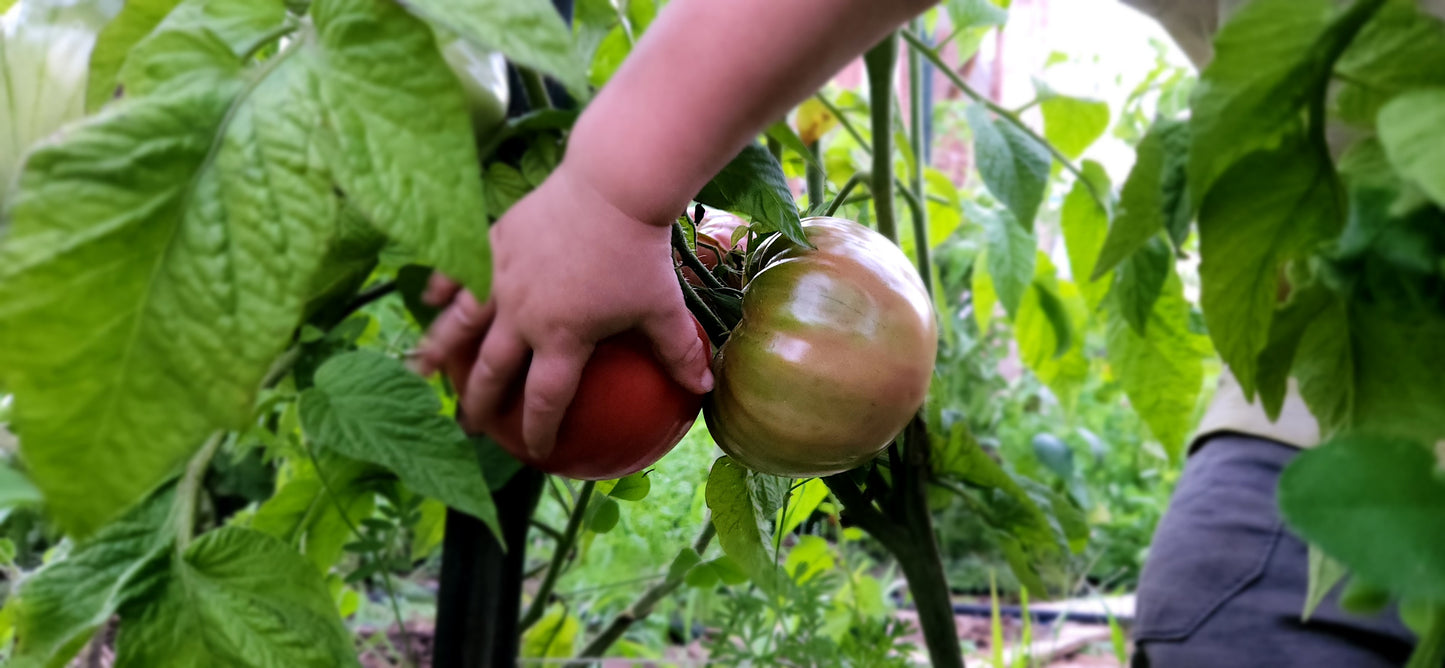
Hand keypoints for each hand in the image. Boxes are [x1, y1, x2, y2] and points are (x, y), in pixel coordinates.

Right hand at [414, 163, 713, 456]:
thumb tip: (702, 387)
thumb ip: (679, 350)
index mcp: (562, 338)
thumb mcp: (663, 306)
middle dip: (479, 404)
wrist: (612, 187)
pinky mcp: (493, 242)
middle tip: (470, 426)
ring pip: (461, 325)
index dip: (539, 430)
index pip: (545, 399)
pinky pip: (459, 271)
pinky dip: (443, 288)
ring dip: (439, 351)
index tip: (535, 452)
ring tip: (420, 371)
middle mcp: (523, 316)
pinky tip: (431, 300)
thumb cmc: (639, 251)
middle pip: (493, 372)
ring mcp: (501, 278)